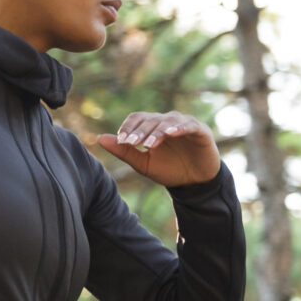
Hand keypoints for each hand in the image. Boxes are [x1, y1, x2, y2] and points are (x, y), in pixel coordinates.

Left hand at [96, 111, 220, 185]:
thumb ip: (124, 151)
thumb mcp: (144, 164)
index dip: (129, 126)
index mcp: (153, 126)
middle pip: (151, 119)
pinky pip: (188, 125)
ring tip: (148, 144)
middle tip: (131, 142)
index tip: (121, 140)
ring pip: (168, 121)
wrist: (194, 183)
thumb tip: (100, 138)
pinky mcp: (200, 130)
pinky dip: (179, 127)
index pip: (138, 118)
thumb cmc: (169, 170)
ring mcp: (184, 124)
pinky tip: (170, 133)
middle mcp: (168, 121)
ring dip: (156, 131)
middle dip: (140, 131)